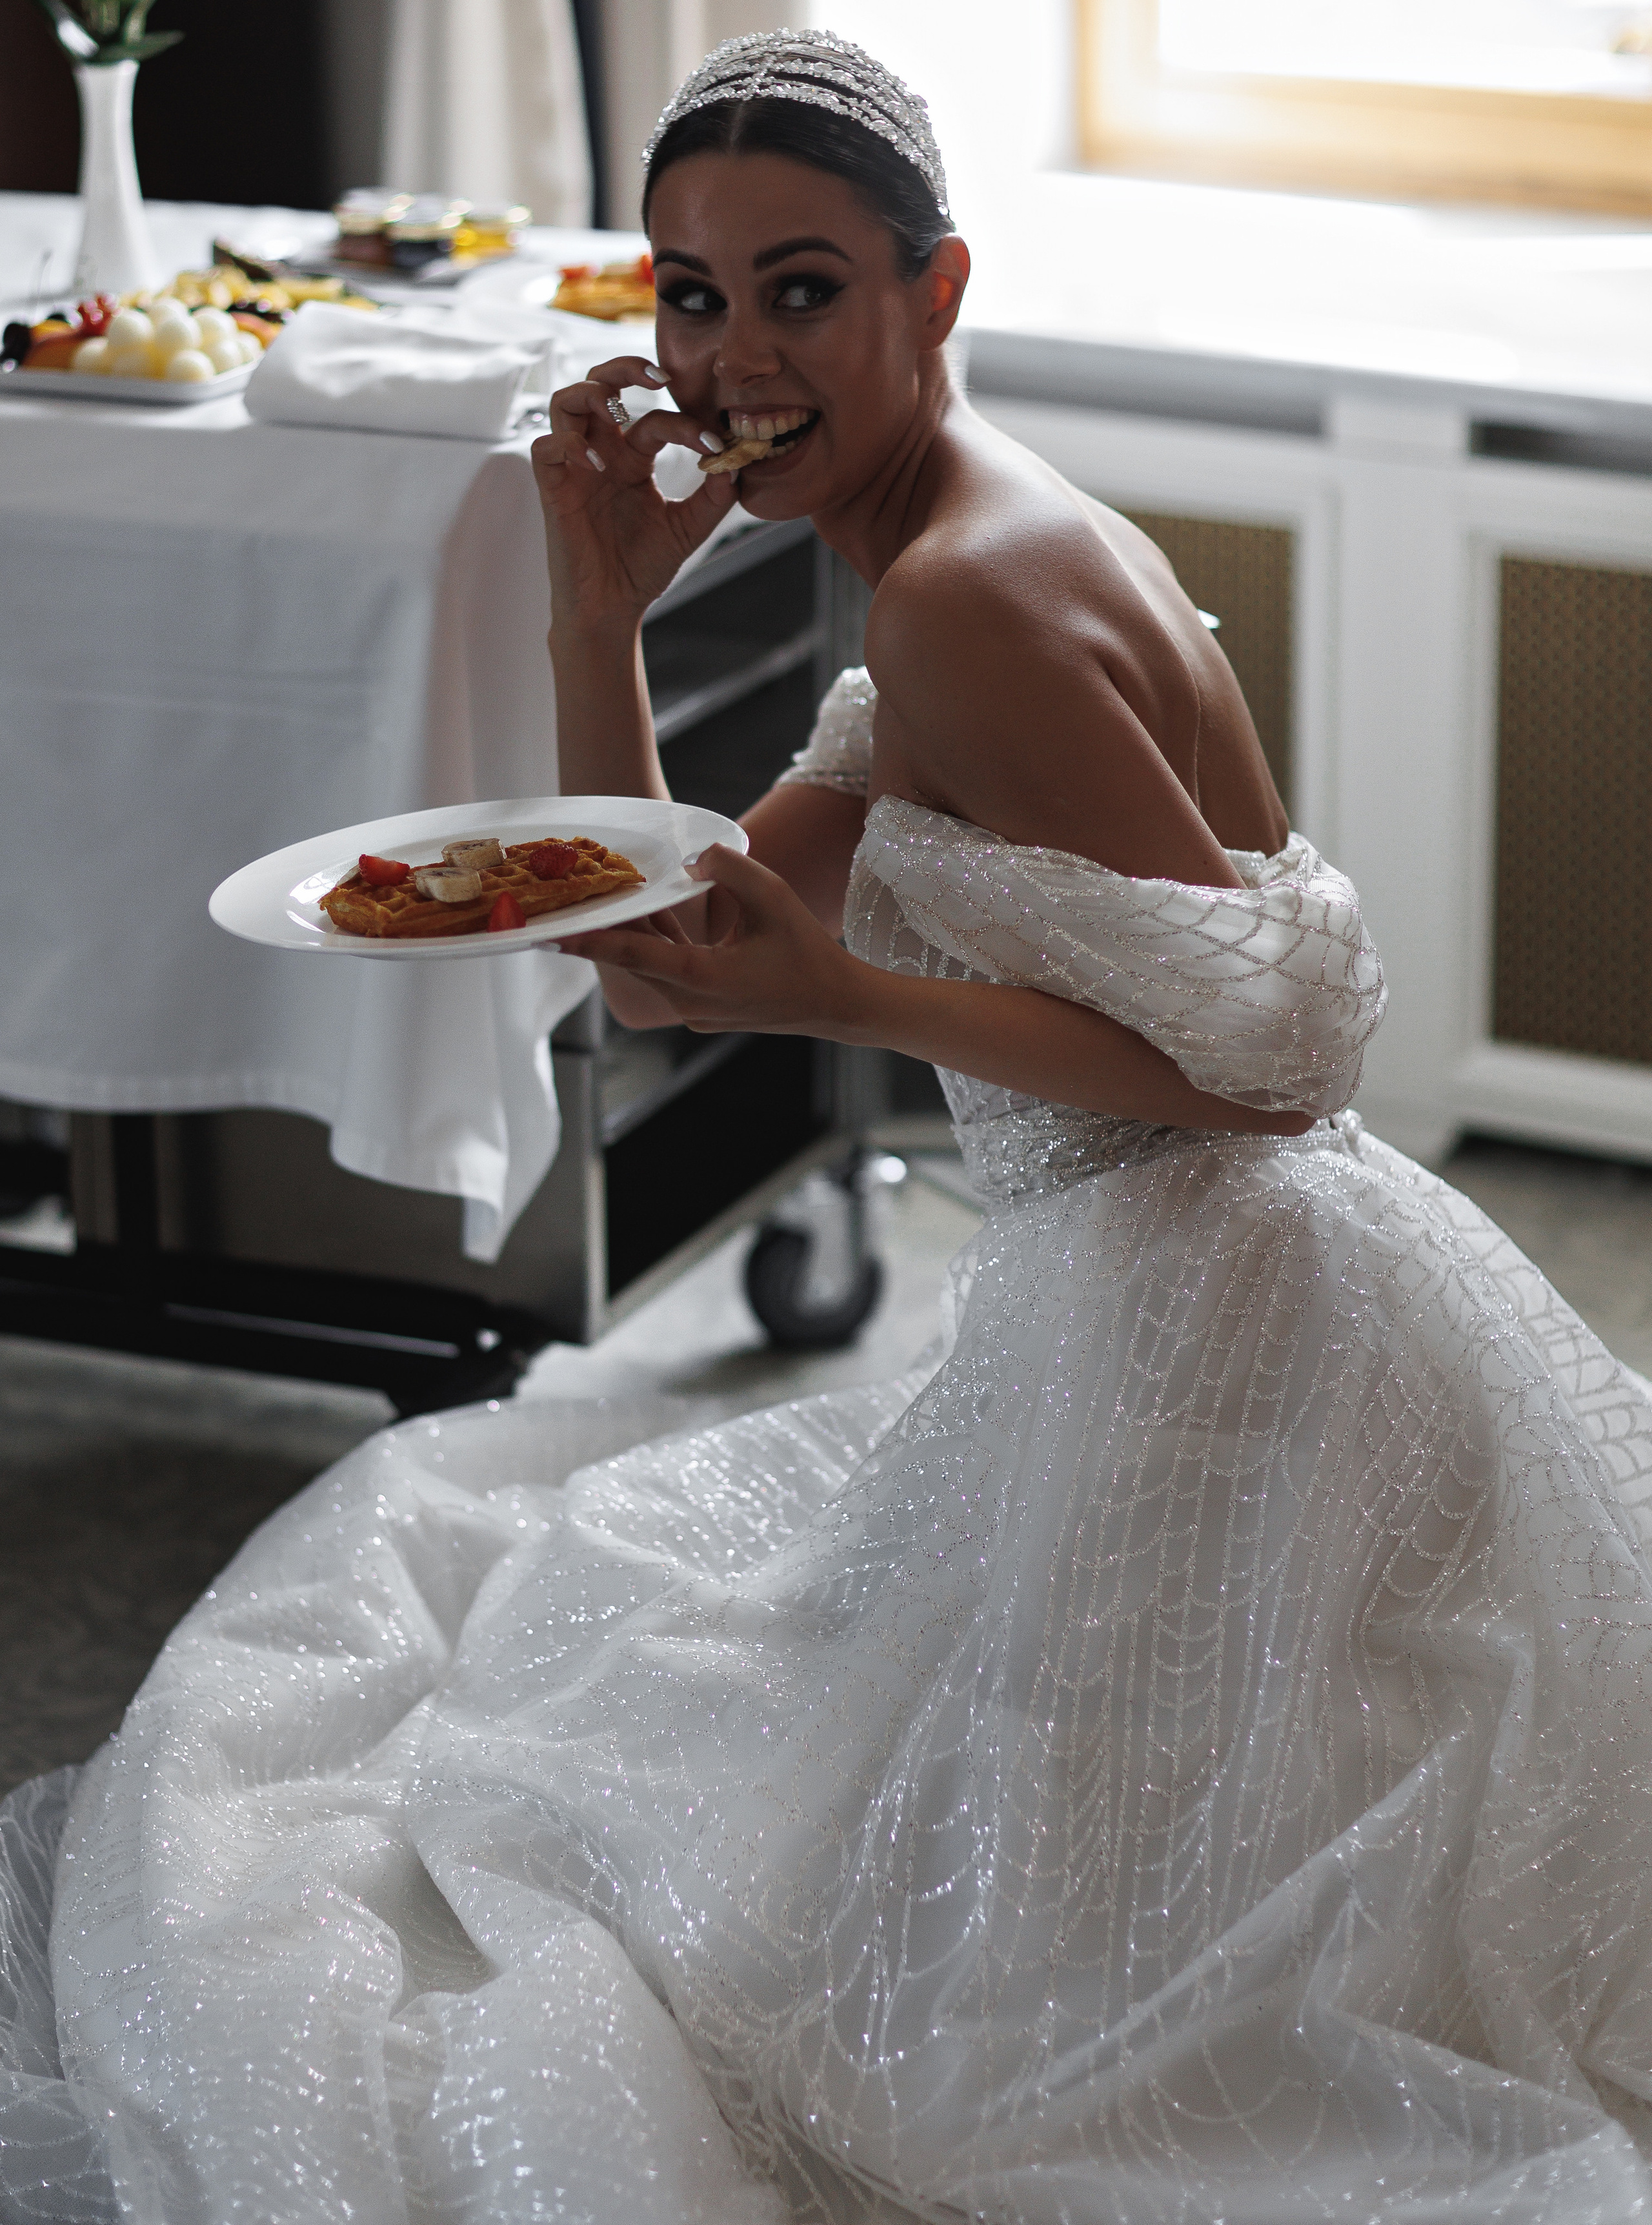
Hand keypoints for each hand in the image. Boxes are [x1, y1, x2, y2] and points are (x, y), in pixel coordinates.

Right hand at [531, 354, 737, 629]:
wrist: (611, 609)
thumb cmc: (641, 568)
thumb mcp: (688, 529)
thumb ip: (714, 497)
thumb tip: (737, 461)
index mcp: (632, 458)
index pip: (656, 419)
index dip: (686, 422)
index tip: (715, 441)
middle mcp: (602, 453)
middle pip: (600, 384)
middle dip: (626, 367)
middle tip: (660, 375)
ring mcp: (575, 468)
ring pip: (564, 402)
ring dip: (591, 392)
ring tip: (619, 406)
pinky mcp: (553, 489)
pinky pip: (545, 447)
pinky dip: (569, 444)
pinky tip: (598, 462)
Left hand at [557, 844, 866, 1036]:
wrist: (836, 1004)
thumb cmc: (808, 950)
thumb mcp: (773, 896)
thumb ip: (729, 868)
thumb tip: (690, 861)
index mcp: (703, 978)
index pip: (635, 953)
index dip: (592, 941)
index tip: (554, 934)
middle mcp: (691, 1002)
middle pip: (635, 960)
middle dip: (603, 931)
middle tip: (567, 906)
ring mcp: (696, 1012)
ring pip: (651, 967)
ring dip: (634, 935)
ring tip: (609, 901)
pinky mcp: (705, 1011)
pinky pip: (670, 974)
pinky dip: (659, 946)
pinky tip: (652, 913)